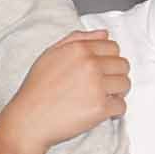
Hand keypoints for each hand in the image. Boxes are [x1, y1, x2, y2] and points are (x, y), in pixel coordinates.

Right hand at [0, 27, 129, 153]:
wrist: (29, 120)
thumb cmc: (37, 89)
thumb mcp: (50, 54)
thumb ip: (78, 39)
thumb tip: (104, 34)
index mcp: (79, 49)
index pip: (113, 47)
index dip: (109, 60)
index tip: (101, 70)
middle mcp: (90, 64)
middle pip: (123, 65)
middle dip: (115, 75)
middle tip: (101, 86)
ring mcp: (96, 86)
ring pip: (125, 84)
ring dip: (116, 93)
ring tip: (99, 98)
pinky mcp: (100, 108)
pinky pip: (121, 106)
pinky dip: (113, 111)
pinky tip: (98, 111)